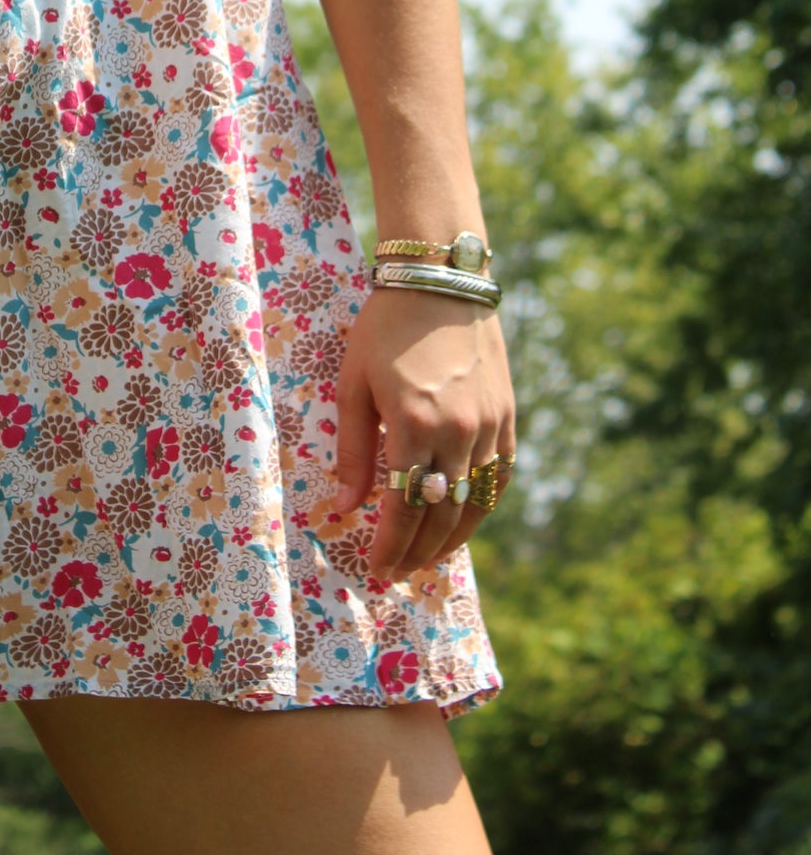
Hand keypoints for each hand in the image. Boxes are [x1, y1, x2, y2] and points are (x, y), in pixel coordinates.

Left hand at [332, 285, 514, 582]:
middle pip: (441, 516)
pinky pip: (499, 478)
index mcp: (414, 424)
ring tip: (426, 559)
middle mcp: (458, 433)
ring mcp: (489, 427)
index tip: (375, 569)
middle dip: (416, 553)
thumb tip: (345, 507)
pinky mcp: (508, 418)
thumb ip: (354, 451)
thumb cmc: (385, 327)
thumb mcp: (355, 384)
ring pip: (475, 505)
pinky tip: (464, 521)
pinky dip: (483, 507)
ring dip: (450, 540)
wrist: (442, 280)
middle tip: (396, 574)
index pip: (404, 508)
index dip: (390, 546)